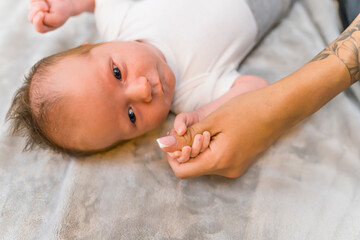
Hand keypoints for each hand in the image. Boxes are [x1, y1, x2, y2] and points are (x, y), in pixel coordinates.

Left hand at [28, 0, 73, 32]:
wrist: (64, 1)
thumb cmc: (62, 11)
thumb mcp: (57, 18)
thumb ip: (46, 20)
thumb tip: (34, 12)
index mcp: (44, 28)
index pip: (38, 28)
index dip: (38, 21)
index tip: (42, 14)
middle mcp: (37, 21)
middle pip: (31, 18)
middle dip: (39, 11)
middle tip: (47, 8)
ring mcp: (34, 12)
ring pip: (31, 8)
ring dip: (40, 4)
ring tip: (47, 6)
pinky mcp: (33, 3)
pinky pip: (32, 0)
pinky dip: (40, 0)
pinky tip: (45, 1)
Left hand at [157, 85, 291, 178]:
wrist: (280, 108)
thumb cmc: (248, 109)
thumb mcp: (213, 120)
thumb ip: (186, 135)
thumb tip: (162, 145)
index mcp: (219, 162)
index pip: (182, 172)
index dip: (173, 155)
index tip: (175, 138)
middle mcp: (228, 171)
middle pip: (194, 167)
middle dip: (187, 149)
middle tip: (197, 128)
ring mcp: (236, 168)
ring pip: (205, 163)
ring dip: (199, 147)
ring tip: (210, 128)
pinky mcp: (241, 162)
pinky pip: (217, 160)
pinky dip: (211, 148)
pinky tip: (218, 132)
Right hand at [159, 111, 209, 162]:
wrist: (205, 116)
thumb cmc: (191, 117)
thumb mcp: (183, 117)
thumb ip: (179, 123)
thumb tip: (180, 132)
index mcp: (174, 144)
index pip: (172, 154)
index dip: (175, 155)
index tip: (183, 149)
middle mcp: (182, 150)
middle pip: (183, 158)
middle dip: (186, 154)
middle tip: (188, 147)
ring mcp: (193, 151)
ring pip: (194, 155)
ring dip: (197, 147)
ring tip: (201, 135)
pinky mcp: (203, 151)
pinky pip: (204, 152)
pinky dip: (205, 144)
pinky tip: (207, 134)